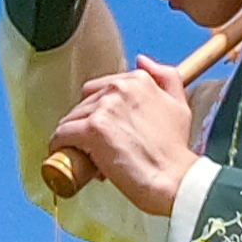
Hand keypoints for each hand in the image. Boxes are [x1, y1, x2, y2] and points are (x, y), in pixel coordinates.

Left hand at [52, 58, 197, 216]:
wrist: (174, 180)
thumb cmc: (176, 151)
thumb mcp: (180, 105)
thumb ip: (166, 77)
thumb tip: (142, 60)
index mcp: (138, 80)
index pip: (101, 89)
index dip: (100, 112)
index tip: (106, 130)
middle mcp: (120, 88)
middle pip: (84, 104)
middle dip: (86, 124)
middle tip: (97, 147)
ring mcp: (104, 108)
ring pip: (72, 119)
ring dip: (74, 137)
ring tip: (87, 157)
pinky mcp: (92, 130)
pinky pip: (63, 134)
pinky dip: (60, 146)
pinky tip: (67, 156)